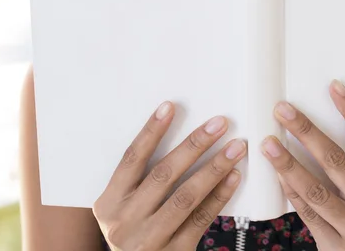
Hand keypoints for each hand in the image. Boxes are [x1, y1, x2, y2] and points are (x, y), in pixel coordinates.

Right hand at [93, 102, 245, 250]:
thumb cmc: (135, 232)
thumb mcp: (125, 208)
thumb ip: (142, 180)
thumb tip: (183, 136)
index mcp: (109, 203)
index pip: (131, 159)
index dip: (151, 131)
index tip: (170, 106)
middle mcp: (125, 221)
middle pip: (164, 174)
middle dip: (194, 145)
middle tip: (218, 124)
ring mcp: (149, 240)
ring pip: (186, 196)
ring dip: (214, 168)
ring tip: (235, 147)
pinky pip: (201, 218)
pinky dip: (220, 195)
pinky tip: (233, 177)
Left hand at [261, 80, 344, 250]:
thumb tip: (315, 127)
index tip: (334, 87)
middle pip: (335, 160)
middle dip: (306, 131)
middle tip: (283, 110)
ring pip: (316, 189)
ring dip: (288, 163)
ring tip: (268, 144)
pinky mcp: (335, 246)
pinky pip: (307, 213)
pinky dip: (290, 191)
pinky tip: (276, 174)